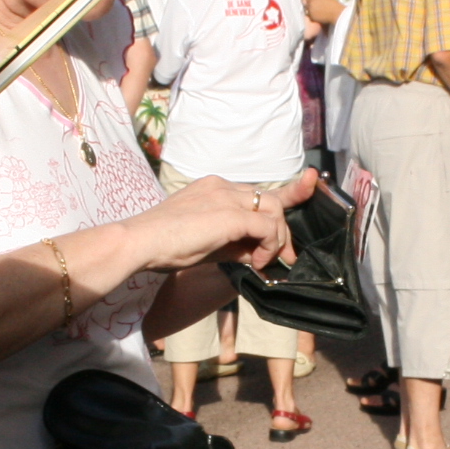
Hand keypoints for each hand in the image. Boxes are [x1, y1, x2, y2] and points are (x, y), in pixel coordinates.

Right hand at [129, 168, 308, 273]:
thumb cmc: (163, 246)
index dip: (291, 190)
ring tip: (261, 262)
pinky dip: (268, 246)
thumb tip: (258, 254)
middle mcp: (223, 186)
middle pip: (272, 199)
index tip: (311, 185)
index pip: (258, 190)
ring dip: (276, 240)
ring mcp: (226, 197)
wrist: (138, 242)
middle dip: (283, 230)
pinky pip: (266, 227)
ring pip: (274, 210)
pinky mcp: (229, 214)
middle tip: (284, 258)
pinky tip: (256, 262)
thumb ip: (233, 244)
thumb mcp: (206, 244)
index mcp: (214, 188)